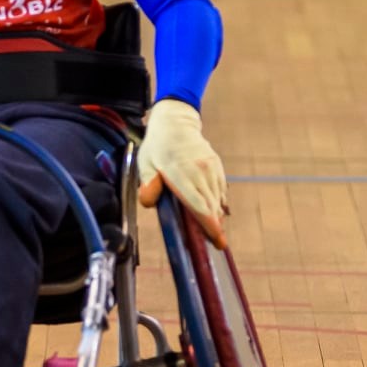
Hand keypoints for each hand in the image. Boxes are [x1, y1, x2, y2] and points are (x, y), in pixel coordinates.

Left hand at [137, 99, 228, 248]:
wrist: (176, 122)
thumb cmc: (157, 146)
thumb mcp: (145, 163)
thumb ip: (148, 183)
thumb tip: (149, 202)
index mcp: (179, 172)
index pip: (197, 203)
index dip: (207, 224)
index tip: (216, 240)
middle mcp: (199, 170)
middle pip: (210, 205)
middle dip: (214, 226)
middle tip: (216, 244)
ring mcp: (210, 167)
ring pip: (217, 199)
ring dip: (216, 216)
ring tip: (214, 231)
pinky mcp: (217, 166)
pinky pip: (220, 190)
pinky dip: (218, 203)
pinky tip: (214, 212)